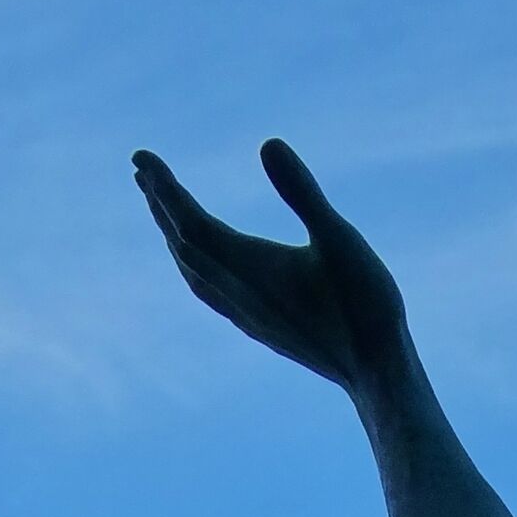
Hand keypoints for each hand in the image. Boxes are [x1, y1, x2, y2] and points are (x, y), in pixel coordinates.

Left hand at [134, 140, 412, 393]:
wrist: (376, 373)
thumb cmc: (365, 305)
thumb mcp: (340, 239)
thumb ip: (303, 192)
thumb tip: (268, 143)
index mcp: (250, 266)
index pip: (190, 220)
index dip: (163, 187)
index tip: (140, 157)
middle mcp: (238, 292)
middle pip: (183, 243)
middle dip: (161, 204)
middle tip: (142, 170)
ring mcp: (246, 315)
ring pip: (192, 271)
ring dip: (172, 235)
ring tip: (161, 209)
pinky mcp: (260, 328)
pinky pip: (209, 293)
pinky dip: (192, 266)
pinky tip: (200, 266)